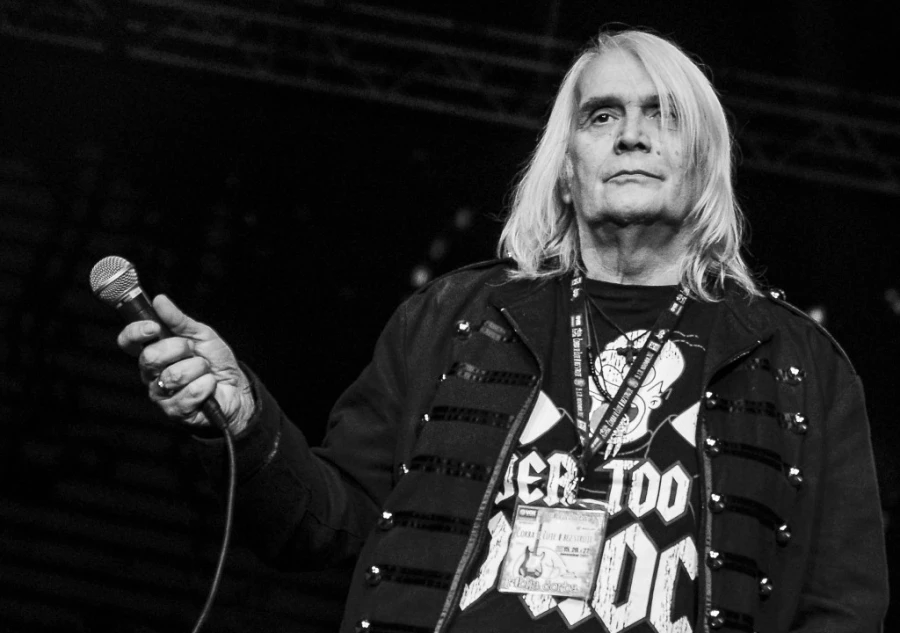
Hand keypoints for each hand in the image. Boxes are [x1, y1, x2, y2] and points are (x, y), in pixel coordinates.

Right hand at [116, 294, 254, 434]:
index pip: (128, 342)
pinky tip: (209, 386)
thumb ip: (178, 319)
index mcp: (154, 351)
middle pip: (149, 358)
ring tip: (204, 371)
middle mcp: (152, 373)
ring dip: (198, 369)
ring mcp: (161, 393)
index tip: (154, 327)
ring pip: (173, 376)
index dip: (136, 333)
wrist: (237, 387)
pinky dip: (206, 385)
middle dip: (179, 349)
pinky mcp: (174, 411)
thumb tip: (159, 300)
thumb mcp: (201, 334)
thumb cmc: (215, 361)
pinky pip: (189, 393)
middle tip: (193, 351)